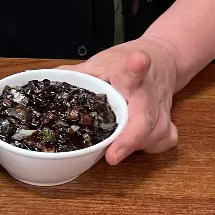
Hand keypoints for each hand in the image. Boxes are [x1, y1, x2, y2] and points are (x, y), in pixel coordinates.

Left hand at [60, 37, 181, 163]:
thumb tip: (47, 84)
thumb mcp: (99, 64)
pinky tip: (137, 146)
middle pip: (145, 117)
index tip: (138, 62)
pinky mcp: (167, 124)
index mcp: (128, 72)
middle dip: (130, 138)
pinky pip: (162, 143)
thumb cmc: (122, 64)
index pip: (132, 69)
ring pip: (154, 135)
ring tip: (115, 152)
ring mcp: (161, 111)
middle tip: (113, 156)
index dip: (135, 68)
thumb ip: (74, 76)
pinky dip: (149, 148)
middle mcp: (148, 93)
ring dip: (134, 146)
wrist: (163, 57)